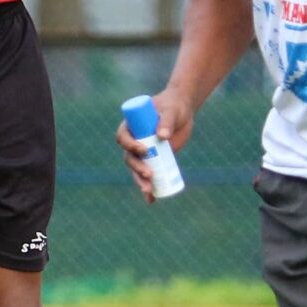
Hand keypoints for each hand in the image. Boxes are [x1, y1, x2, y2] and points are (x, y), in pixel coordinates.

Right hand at [114, 87, 195, 202]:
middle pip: (129, 158)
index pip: (123, 138)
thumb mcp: (170, 111)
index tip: (144, 150)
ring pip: (136, 169)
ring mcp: (143, 152)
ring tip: (149, 191)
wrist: (182, 113)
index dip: (130, 146)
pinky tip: (151, 199)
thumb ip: (166, 121)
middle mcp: (133, 141)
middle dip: (137, 169)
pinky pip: (147, 175)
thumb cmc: (173, 107)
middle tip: (149, 175)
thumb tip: (162, 136)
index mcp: (130, 126)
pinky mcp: (153, 160)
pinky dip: (149, 188)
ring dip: (140, 181)